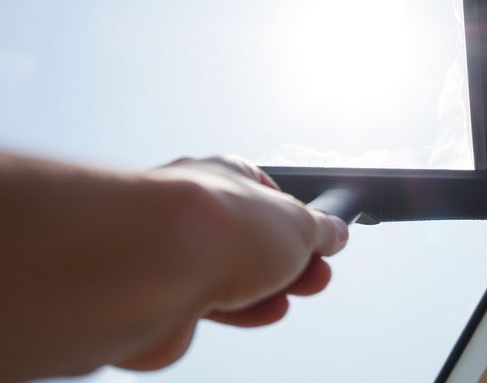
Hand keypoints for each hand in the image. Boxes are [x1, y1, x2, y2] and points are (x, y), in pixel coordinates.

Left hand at [116, 156, 347, 370]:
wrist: (151, 270)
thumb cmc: (218, 227)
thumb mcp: (298, 225)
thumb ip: (319, 231)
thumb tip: (335, 232)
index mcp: (224, 174)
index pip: (267, 193)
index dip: (299, 219)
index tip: (323, 240)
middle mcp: (195, 208)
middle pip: (251, 239)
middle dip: (290, 261)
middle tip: (317, 275)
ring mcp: (174, 252)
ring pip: (231, 275)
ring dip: (269, 289)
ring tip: (293, 296)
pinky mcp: (159, 295)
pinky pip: (209, 305)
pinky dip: (241, 311)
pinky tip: (264, 312)